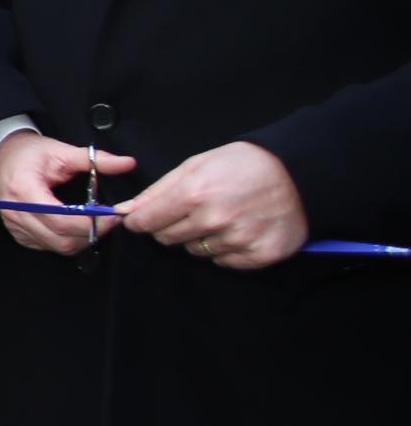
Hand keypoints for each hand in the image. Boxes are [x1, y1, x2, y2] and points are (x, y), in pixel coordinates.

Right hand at [0, 129, 132, 257]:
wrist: (2, 157)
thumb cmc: (29, 154)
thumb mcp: (62, 151)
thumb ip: (95, 159)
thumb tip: (127, 163)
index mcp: (24, 190)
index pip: (60, 219)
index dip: (91, 222)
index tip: (112, 215)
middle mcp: (16, 212)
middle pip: (61, 238)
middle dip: (91, 233)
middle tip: (109, 220)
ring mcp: (15, 226)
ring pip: (57, 247)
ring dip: (82, 239)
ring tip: (96, 223)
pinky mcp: (19, 235)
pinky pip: (49, 246)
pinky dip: (67, 240)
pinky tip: (76, 227)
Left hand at [117, 139, 308, 272]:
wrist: (299, 173)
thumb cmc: (243, 164)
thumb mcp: (196, 165)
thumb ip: (158, 190)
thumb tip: (126, 211)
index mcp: (194, 195)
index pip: (147, 222)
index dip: (141, 220)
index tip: (143, 218)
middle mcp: (214, 221)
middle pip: (168, 239)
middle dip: (172, 227)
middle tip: (194, 211)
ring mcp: (238, 240)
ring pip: (197, 251)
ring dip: (202, 238)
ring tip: (224, 216)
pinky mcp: (260, 255)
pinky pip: (225, 262)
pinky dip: (227, 250)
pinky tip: (240, 230)